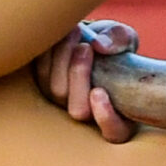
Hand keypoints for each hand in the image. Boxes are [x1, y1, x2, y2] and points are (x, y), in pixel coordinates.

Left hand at [34, 20, 138, 143]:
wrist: (91, 40)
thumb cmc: (115, 46)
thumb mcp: (125, 39)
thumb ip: (120, 39)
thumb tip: (100, 45)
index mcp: (121, 115)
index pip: (116, 132)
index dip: (106, 118)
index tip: (99, 92)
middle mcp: (90, 117)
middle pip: (78, 109)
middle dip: (79, 74)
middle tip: (85, 45)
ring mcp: (64, 106)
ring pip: (57, 92)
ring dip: (63, 59)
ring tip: (74, 32)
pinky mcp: (46, 89)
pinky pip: (40, 76)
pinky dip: (47, 54)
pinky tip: (58, 35)